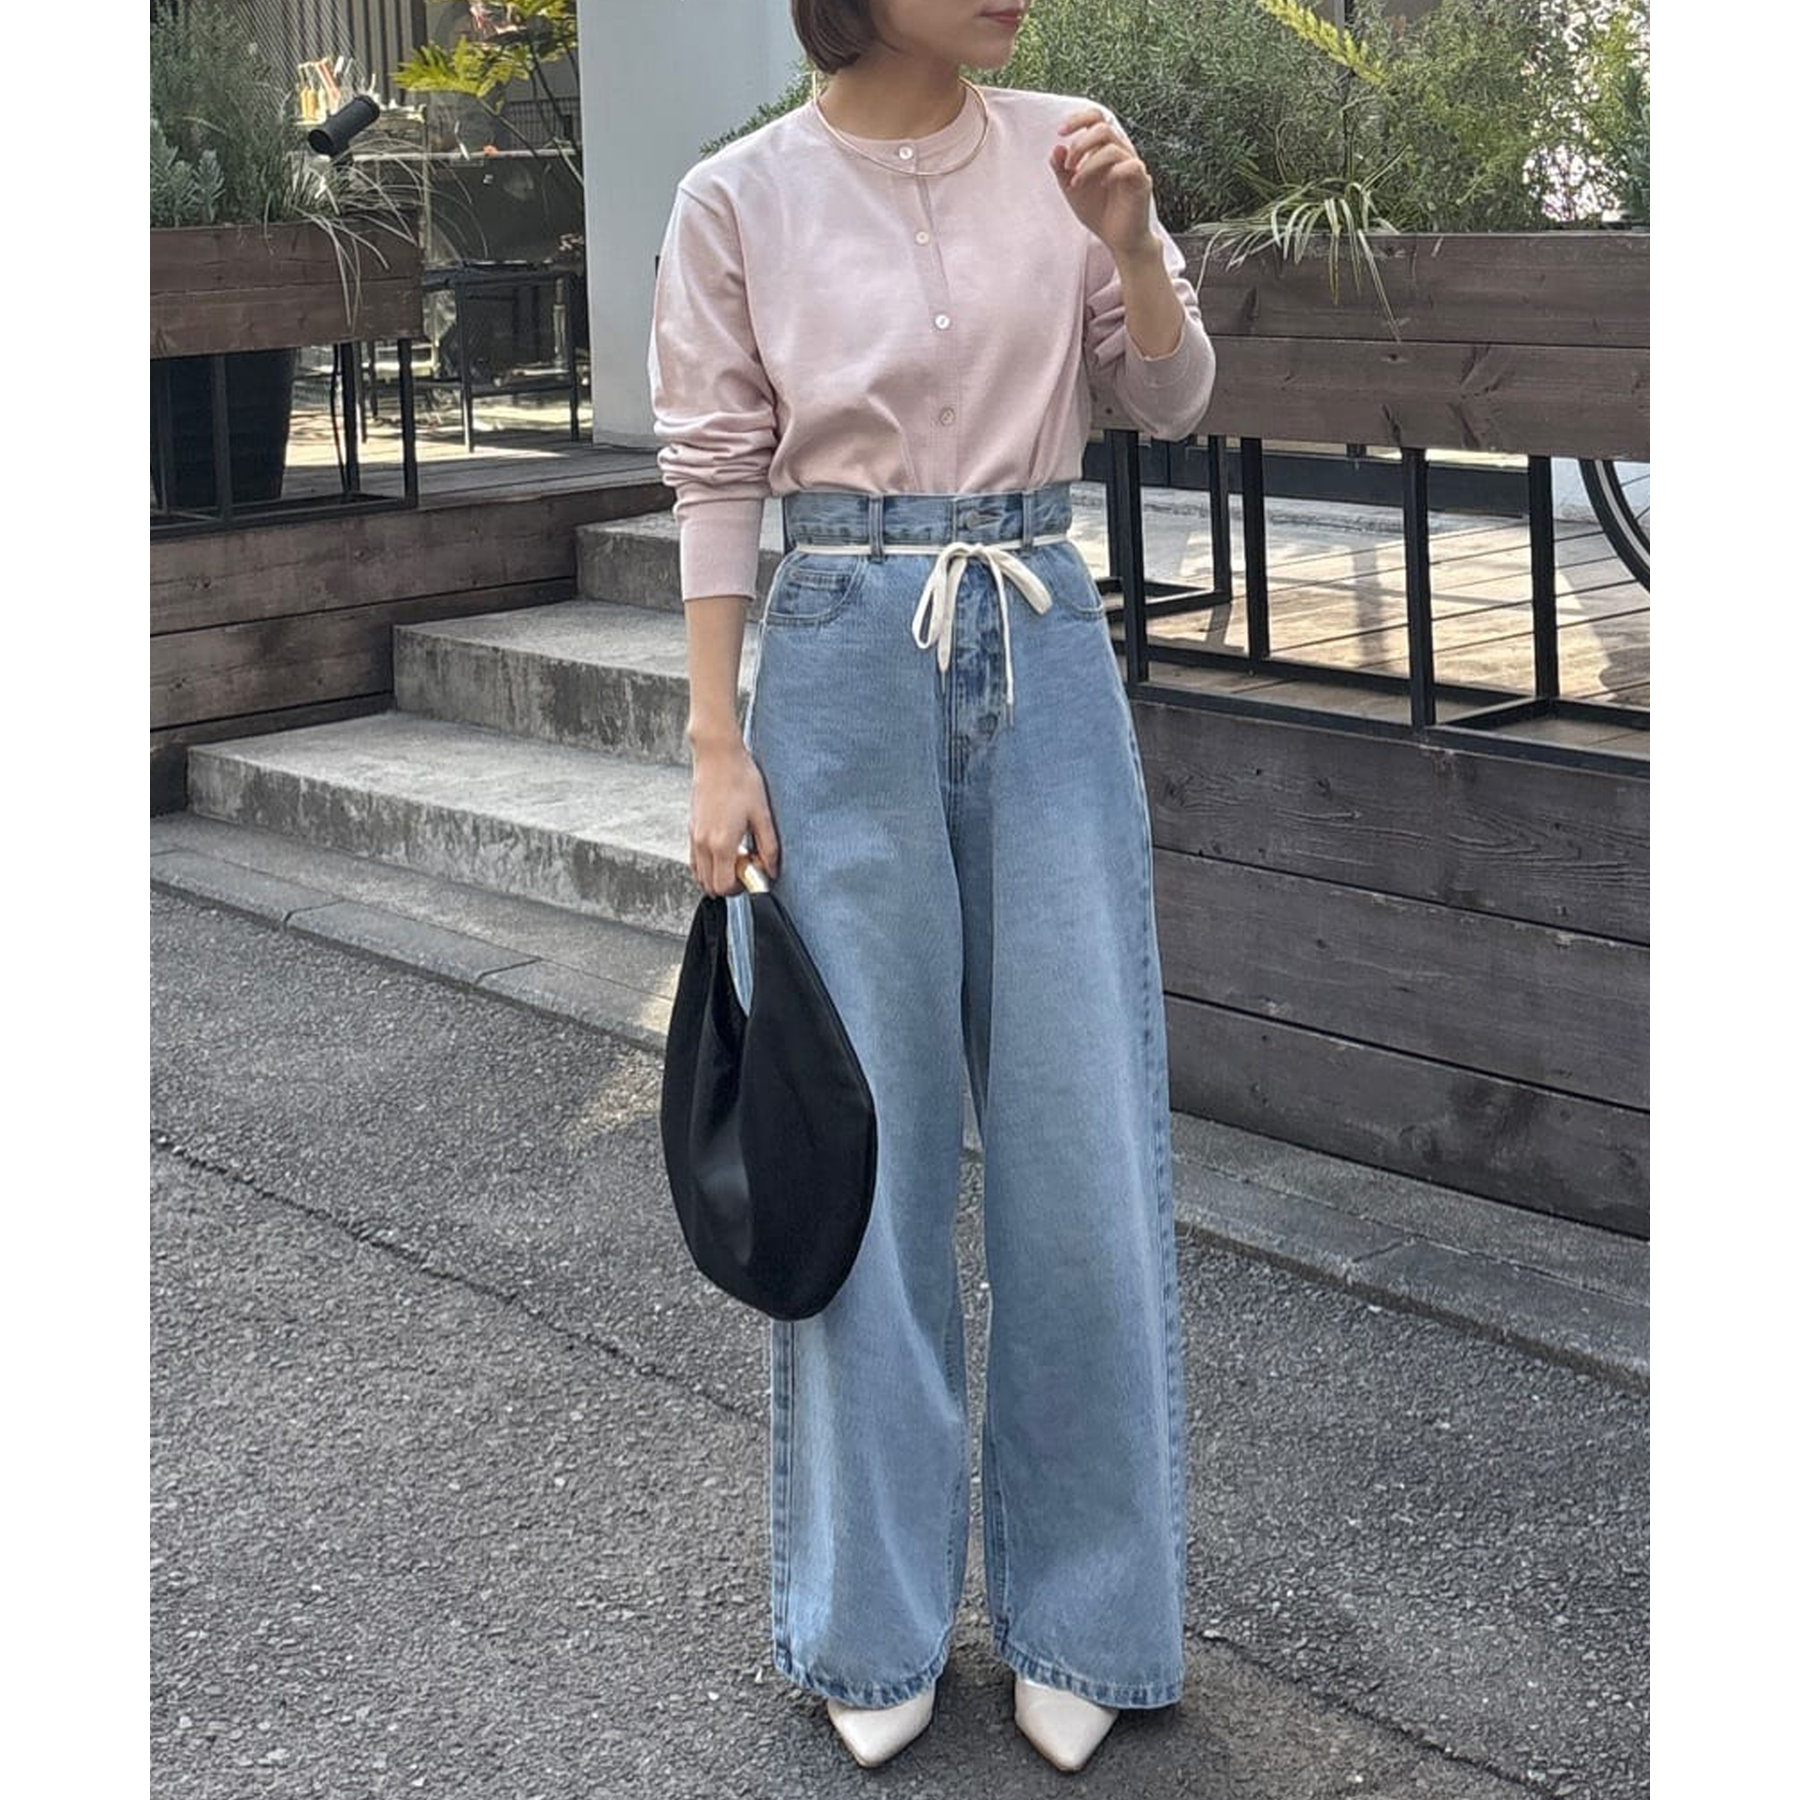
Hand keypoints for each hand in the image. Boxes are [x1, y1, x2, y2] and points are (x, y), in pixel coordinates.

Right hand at [689, 738, 779, 896]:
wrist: (717, 756)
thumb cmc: (740, 779)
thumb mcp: (762, 814)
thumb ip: (769, 847)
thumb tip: (772, 869)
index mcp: (721, 843)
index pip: (725, 886)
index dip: (741, 889)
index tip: (753, 875)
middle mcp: (703, 843)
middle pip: (709, 886)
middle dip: (729, 884)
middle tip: (747, 866)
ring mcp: (694, 836)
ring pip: (700, 875)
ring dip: (717, 874)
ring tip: (737, 856)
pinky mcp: (692, 828)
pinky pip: (695, 859)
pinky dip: (708, 864)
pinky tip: (724, 848)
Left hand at [1050, 105, 1155, 260]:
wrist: (1117, 239)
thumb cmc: (1099, 211)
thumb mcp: (1072, 190)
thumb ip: (1062, 170)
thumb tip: (1056, 148)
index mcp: (1104, 149)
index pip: (1096, 118)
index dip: (1078, 119)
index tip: (1060, 132)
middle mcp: (1121, 152)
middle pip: (1103, 127)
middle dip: (1079, 145)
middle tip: (1068, 166)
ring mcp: (1132, 165)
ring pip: (1112, 147)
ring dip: (1089, 164)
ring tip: (1076, 183)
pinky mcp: (1141, 182)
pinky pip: (1131, 166)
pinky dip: (1112, 173)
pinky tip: (1103, 185)